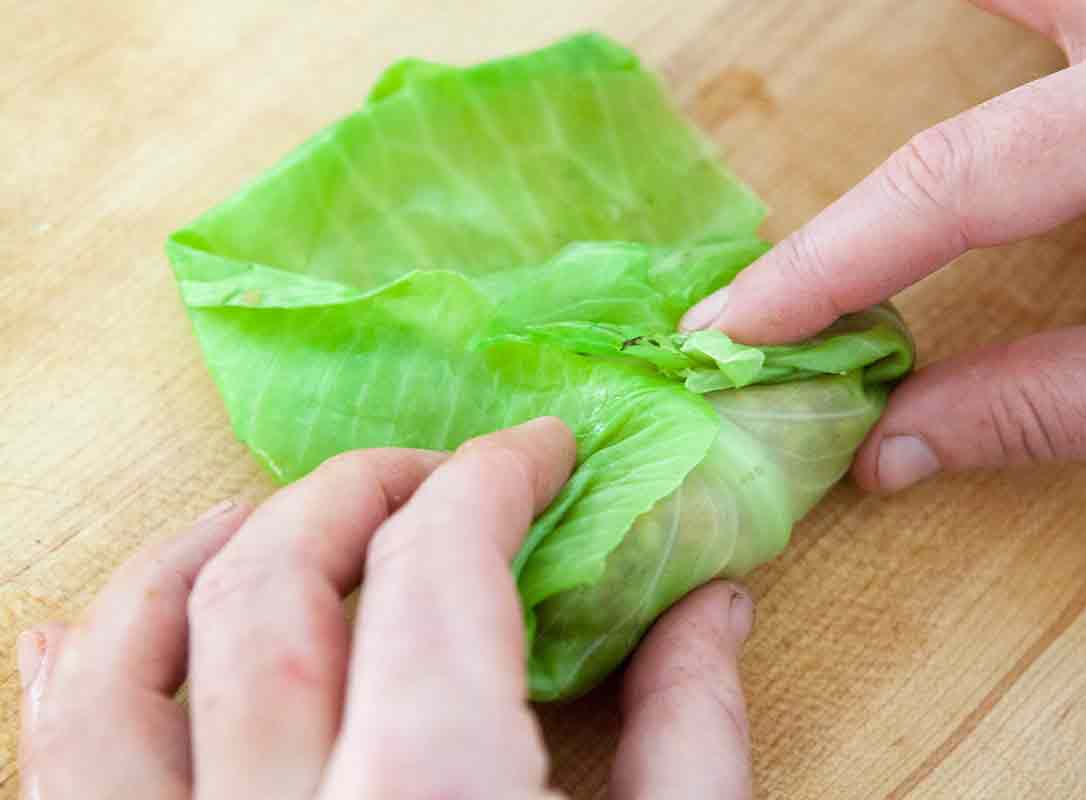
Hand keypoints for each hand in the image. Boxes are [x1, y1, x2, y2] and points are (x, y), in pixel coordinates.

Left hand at [17, 418, 754, 798]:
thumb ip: (694, 740)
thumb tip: (713, 603)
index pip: (441, 567)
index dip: (495, 479)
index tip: (539, 453)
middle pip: (277, 582)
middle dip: (358, 492)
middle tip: (429, 478)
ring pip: (123, 664)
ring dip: (187, 558)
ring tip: (261, 519)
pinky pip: (56, 780)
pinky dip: (73, 683)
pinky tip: (92, 631)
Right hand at [682, 0, 1085, 489]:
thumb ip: (1056, 405)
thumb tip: (892, 449)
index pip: (949, 180)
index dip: (829, 259)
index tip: (738, 326)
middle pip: (947, 105)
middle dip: (841, 193)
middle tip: (746, 276)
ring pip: (1019, 1)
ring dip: (931, 44)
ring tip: (830, 72)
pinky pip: (1065, 1)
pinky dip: (1000, 17)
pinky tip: (962, 22)